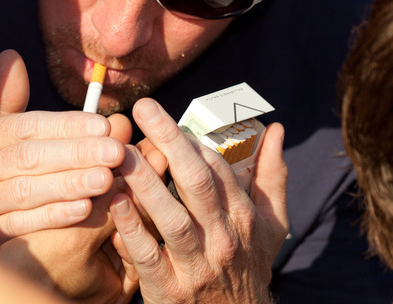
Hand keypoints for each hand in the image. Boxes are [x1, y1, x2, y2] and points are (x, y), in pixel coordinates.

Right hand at [0, 113, 137, 303]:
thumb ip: (4, 98)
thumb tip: (11, 55)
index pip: (27, 126)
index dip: (66, 125)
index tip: (104, 124)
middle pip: (29, 158)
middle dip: (76, 154)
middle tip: (116, 152)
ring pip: (27, 192)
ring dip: (69, 185)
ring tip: (107, 179)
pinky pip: (21, 225)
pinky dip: (53, 217)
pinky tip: (84, 209)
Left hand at [109, 98, 288, 303]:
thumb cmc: (250, 265)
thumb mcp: (272, 224)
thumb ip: (272, 177)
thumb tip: (277, 129)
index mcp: (244, 217)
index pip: (218, 170)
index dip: (191, 140)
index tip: (165, 114)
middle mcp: (223, 238)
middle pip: (196, 184)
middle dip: (170, 142)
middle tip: (144, 108)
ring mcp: (197, 266)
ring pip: (171, 218)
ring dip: (145, 184)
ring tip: (120, 153)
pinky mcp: (170, 291)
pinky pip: (149, 257)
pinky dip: (132, 230)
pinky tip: (115, 203)